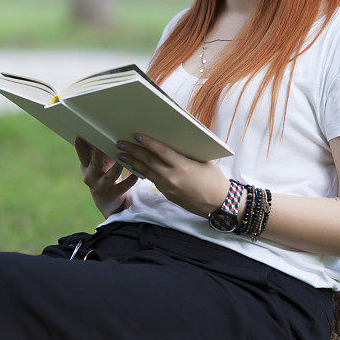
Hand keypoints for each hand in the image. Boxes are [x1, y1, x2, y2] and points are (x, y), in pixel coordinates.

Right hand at [74, 136, 138, 217]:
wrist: (107, 201)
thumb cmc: (104, 173)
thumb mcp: (99, 163)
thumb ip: (102, 151)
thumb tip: (110, 130)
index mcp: (87, 166)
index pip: (82, 155)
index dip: (80, 147)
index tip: (79, 137)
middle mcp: (91, 176)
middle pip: (93, 165)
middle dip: (96, 157)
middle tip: (98, 148)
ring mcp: (100, 187)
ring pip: (108, 177)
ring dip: (116, 168)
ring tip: (121, 161)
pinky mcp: (112, 195)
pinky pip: (122, 187)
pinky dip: (130, 180)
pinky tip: (136, 174)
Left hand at [115, 134, 230, 218]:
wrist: (219, 204)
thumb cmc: (214, 179)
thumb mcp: (204, 160)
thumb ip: (188, 152)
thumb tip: (178, 139)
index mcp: (182, 166)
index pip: (160, 151)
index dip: (147, 142)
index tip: (136, 135)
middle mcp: (172, 177)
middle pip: (148, 161)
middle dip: (133, 151)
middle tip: (120, 143)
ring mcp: (168, 187)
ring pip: (147, 172)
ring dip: (133, 162)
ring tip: (122, 155)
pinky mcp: (168, 195)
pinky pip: (153, 180)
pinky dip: (144, 172)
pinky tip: (136, 167)